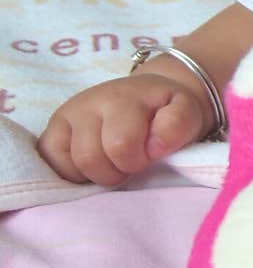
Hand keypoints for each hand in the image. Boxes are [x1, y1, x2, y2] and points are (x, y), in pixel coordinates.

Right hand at [36, 73, 207, 185]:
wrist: (150, 93)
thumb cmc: (167, 110)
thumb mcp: (186, 112)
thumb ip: (176, 125)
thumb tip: (152, 147)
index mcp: (123, 98)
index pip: (120, 145)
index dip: (138, 160)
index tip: (150, 156)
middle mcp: (89, 103)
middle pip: (91, 158)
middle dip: (116, 171)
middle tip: (131, 164)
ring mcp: (67, 115)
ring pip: (72, 163)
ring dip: (97, 174)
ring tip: (114, 163)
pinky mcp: (53, 129)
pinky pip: (52, 162)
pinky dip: (73, 172)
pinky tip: (93, 165)